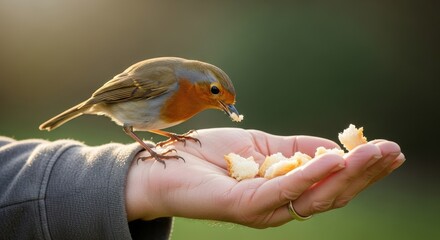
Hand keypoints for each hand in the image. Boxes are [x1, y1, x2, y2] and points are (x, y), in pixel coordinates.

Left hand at [125, 128, 404, 227]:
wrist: (165, 166)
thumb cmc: (212, 157)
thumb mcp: (263, 147)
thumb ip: (296, 150)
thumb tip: (333, 147)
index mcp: (285, 192)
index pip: (330, 183)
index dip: (361, 168)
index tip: (388, 149)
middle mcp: (278, 206)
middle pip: (331, 193)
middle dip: (365, 172)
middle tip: (393, 151)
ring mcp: (262, 209)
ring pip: (314, 196)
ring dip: (348, 173)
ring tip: (374, 153)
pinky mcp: (243, 205)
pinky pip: (282, 191)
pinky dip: (310, 175)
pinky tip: (332, 159)